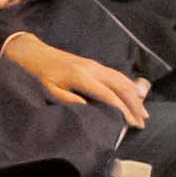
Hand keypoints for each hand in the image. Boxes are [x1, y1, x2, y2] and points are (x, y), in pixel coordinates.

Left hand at [1, 31, 149, 123]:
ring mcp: (94, 65)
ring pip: (121, 78)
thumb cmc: (38, 74)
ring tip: (143, 112)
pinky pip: (116, 74)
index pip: (109, 95)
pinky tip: (133, 94)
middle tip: (143, 121)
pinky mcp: (93, 64)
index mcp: (81, 76)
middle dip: (134, 104)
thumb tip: (88, 109)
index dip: (122, 110)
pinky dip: (128, 86)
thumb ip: (68, 99)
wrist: (32, 52)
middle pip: (121, 86)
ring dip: (135, 95)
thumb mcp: (48, 89)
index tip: (132, 124)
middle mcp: (93, 68)